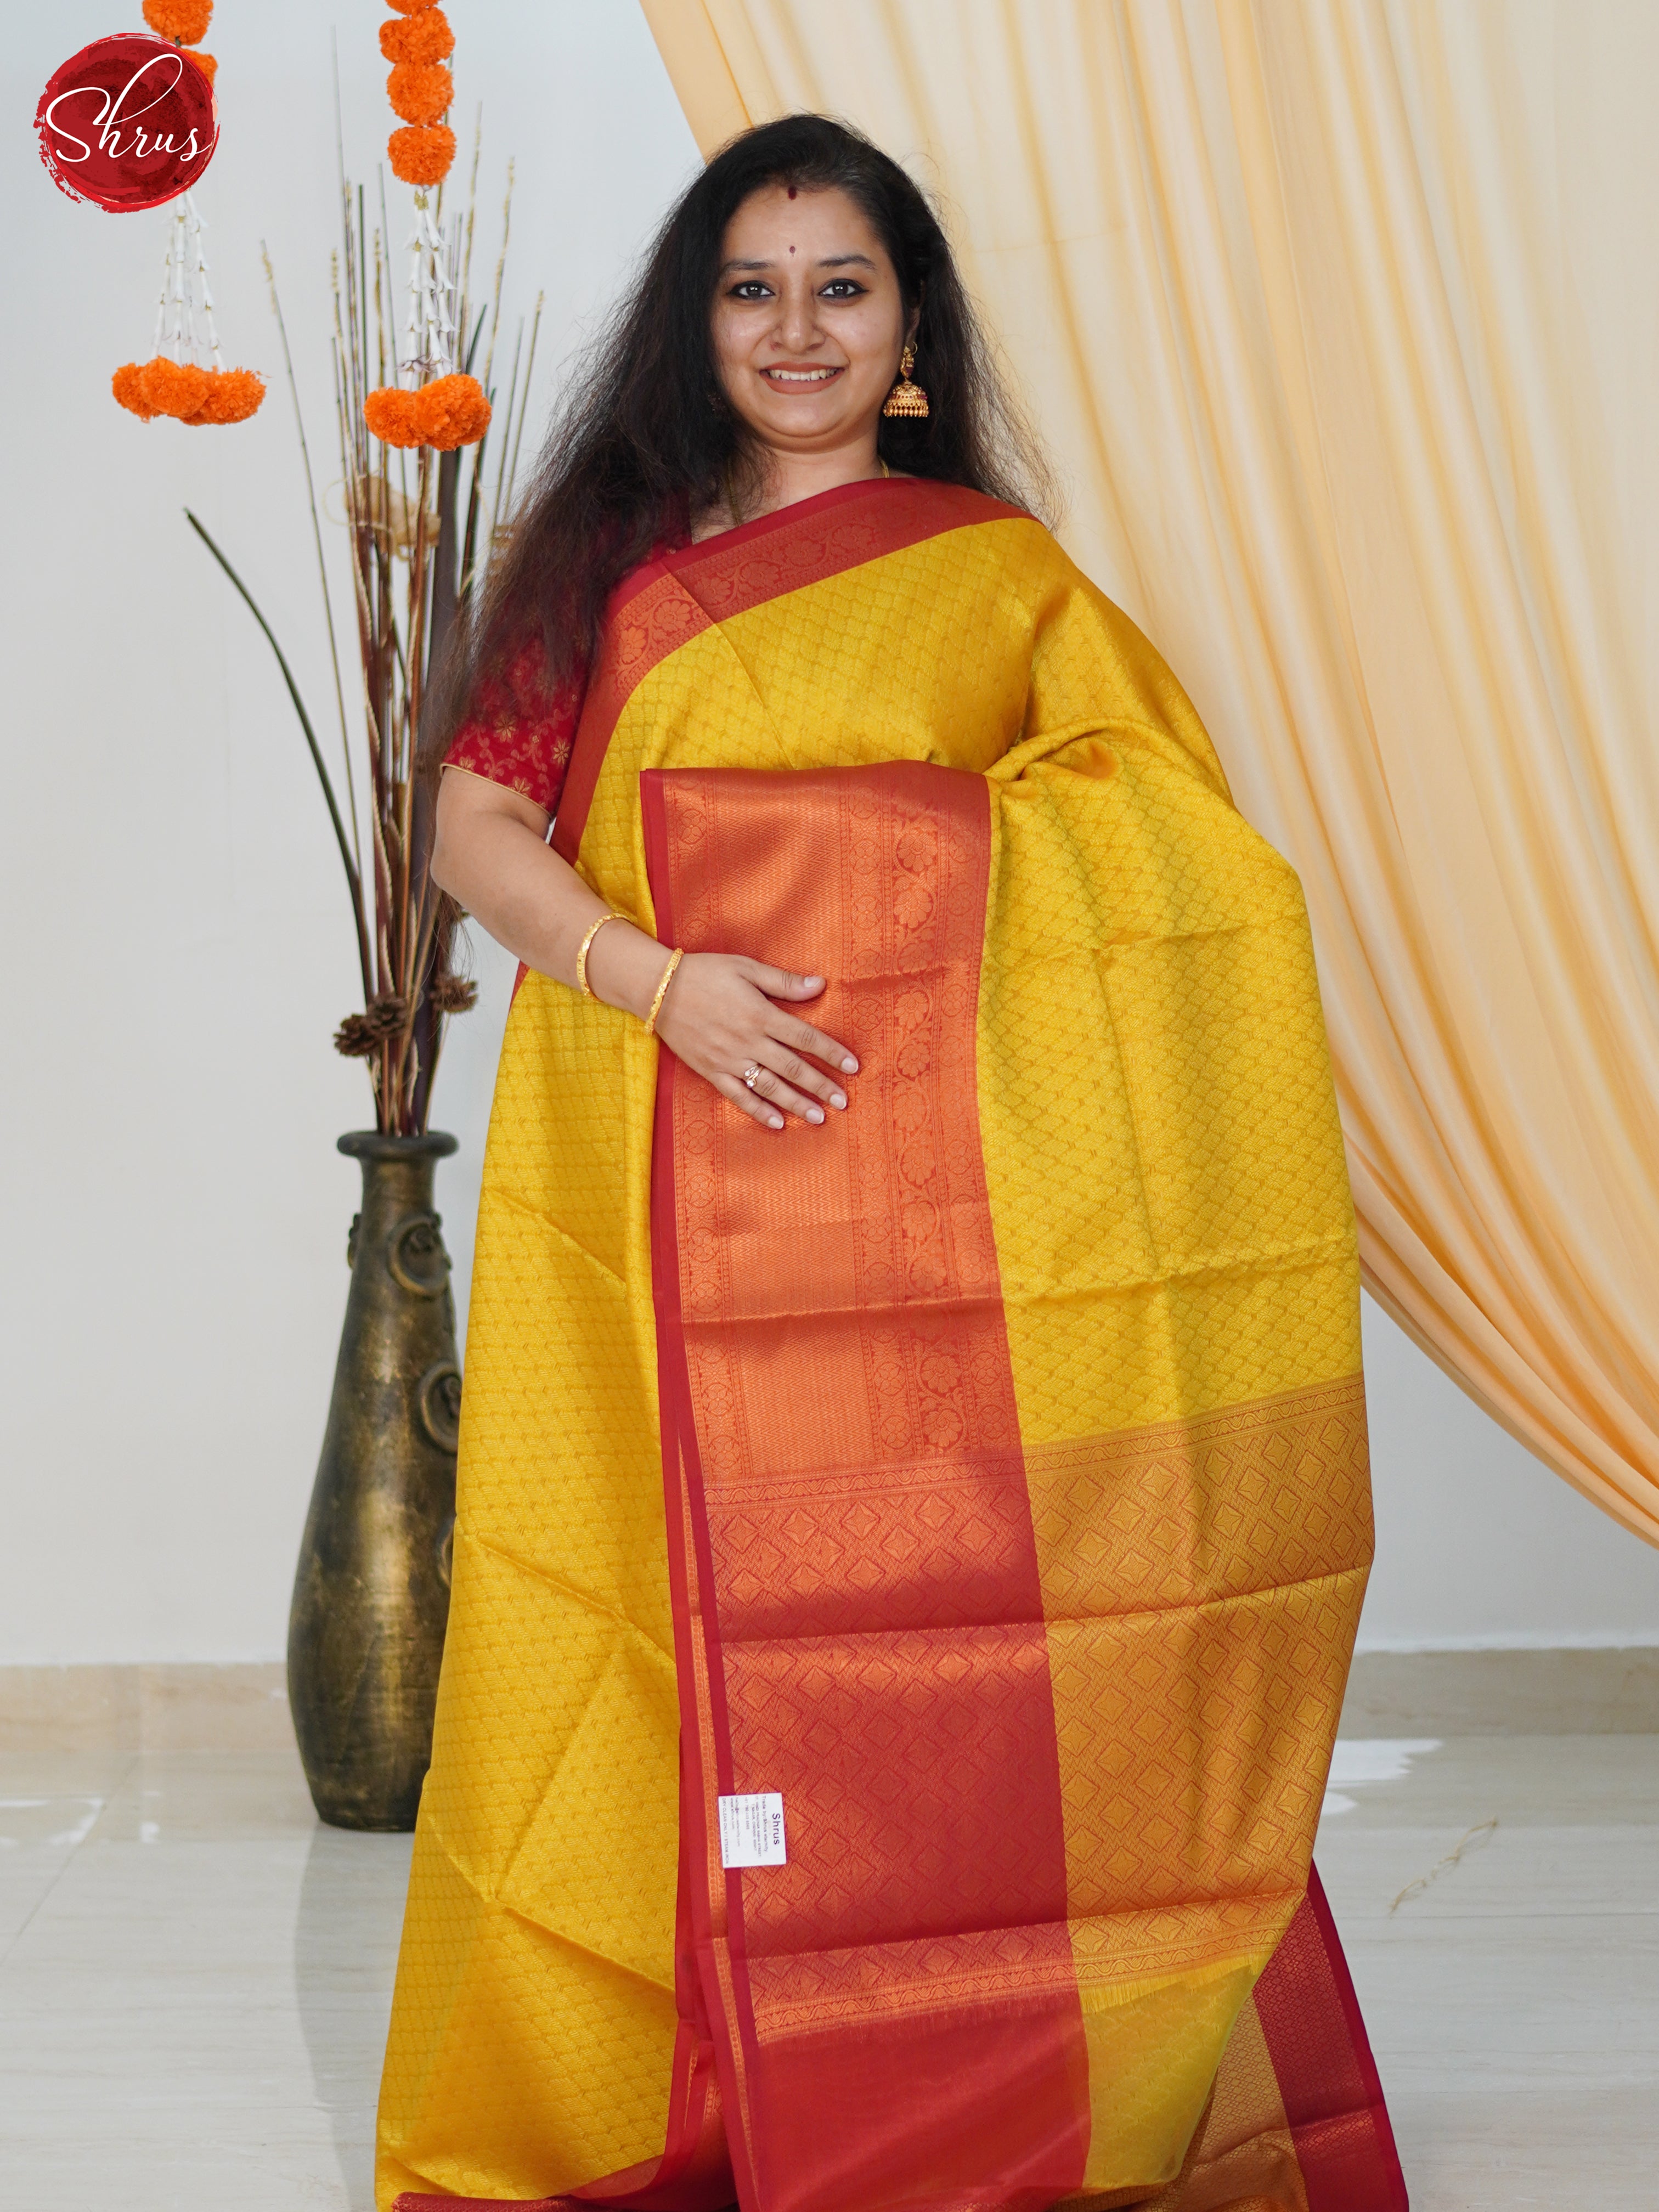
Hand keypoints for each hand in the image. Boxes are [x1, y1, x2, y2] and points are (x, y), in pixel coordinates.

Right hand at [652, 954, 857, 1129]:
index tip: (852, 1067)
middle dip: (820, 1086)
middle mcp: (748, 1041)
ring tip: (820, 1117)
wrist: (658, 988)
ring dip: (796, 1103)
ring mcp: (729, 1059)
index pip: (804, 1038)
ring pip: (769, 1087)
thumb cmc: (706, 972)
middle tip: (844, 1102)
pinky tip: (777, 1123)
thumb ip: (784, 982)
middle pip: (792, 1068)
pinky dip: (758, 1111)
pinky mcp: (711, 1071)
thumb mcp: (746, 968)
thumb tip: (820, 985)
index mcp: (760, 1014)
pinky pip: (738, 1096)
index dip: (831, 1052)